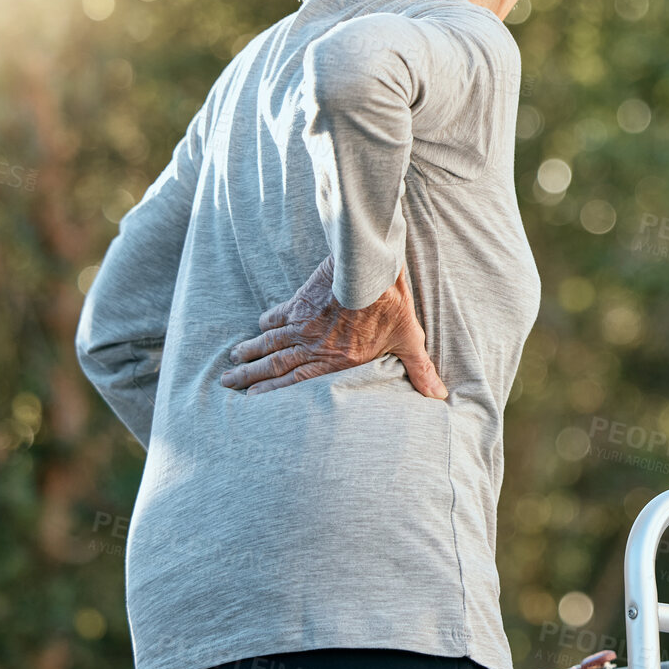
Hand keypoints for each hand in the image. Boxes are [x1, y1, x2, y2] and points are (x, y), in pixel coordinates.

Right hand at [219, 255, 448, 397]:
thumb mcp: (409, 339)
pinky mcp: (300, 301)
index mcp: (337, 361)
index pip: (298, 385)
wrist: (371, 268)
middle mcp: (314, 346)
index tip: (253, 400)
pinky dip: (265, 323)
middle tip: (229, 385)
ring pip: (269, 343)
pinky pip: (277, 315)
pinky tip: (258, 327)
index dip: (274, 394)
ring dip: (250, 354)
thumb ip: (420, 370)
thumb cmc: (392, 305)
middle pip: (275, 366)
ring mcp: (303, 324)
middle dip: (251, 378)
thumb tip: (440, 396)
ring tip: (232, 364)